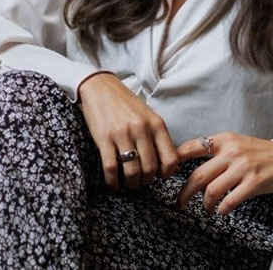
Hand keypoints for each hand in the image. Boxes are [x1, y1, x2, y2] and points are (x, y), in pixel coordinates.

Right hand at [78, 73, 179, 192]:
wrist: (100, 87)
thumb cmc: (126, 104)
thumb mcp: (148, 116)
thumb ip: (159, 138)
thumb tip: (172, 165)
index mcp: (156, 123)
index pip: (170, 158)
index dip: (166, 173)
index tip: (159, 176)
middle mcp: (142, 129)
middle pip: (150, 168)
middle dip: (146, 181)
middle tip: (141, 181)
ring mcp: (123, 134)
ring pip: (132, 171)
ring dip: (131, 184)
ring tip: (128, 184)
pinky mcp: (104, 138)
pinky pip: (111, 168)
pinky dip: (113, 182)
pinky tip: (113, 185)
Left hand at [174, 132, 272, 215]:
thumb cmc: (262, 153)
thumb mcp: (238, 143)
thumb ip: (218, 152)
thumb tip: (194, 169)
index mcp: (225, 139)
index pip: (192, 146)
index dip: (175, 160)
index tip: (165, 172)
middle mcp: (232, 151)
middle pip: (198, 175)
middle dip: (184, 193)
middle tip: (179, 203)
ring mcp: (243, 167)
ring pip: (211, 190)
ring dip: (205, 204)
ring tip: (206, 209)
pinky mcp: (254, 182)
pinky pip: (229, 200)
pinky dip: (222, 208)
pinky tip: (222, 209)